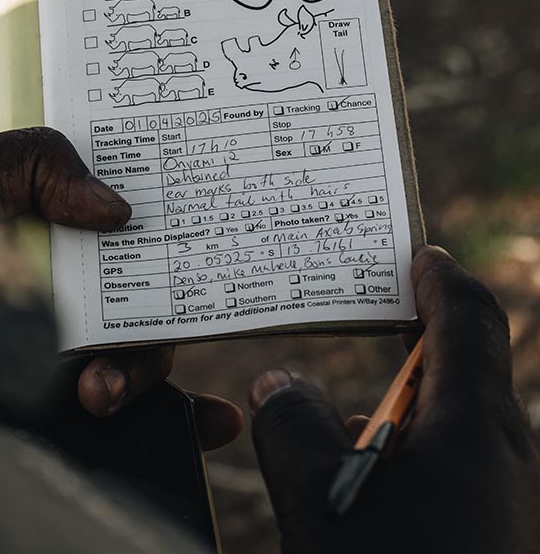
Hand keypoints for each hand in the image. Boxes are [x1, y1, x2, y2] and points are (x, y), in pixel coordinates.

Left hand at [0, 128, 242, 447]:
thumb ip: (51, 162)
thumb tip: (119, 212)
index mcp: (82, 240)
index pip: (147, 248)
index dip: (184, 250)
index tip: (209, 256)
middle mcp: (83, 290)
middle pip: (152, 312)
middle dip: (153, 337)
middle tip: (122, 350)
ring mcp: (67, 340)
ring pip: (136, 362)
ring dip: (141, 378)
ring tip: (100, 392)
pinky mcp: (47, 381)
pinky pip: (116, 402)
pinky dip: (164, 417)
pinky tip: (193, 422)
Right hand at [249, 246, 539, 552]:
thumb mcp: (319, 500)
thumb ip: (292, 425)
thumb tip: (279, 383)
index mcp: (476, 425)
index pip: (468, 319)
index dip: (440, 279)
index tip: (420, 254)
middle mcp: (502, 453)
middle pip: (463, 364)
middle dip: (416, 332)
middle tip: (373, 309)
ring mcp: (501, 496)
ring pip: (453, 420)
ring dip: (404, 399)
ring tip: (350, 404)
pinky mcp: (489, 527)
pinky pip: (452, 462)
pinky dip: (407, 444)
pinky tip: (366, 471)